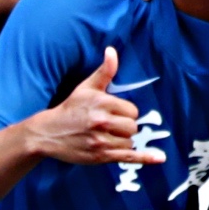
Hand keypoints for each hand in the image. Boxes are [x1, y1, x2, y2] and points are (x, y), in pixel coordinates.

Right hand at [28, 48, 160, 166]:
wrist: (48, 133)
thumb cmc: (71, 109)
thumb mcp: (86, 87)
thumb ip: (104, 71)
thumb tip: (112, 51)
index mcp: (101, 103)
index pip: (132, 110)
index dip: (126, 113)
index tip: (115, 114)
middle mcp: (102, 121)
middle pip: (133, 127)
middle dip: (125, 127)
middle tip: (111, 127)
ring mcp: (101, 141)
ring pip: (129, 142)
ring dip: (123, 141)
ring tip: (107, 137)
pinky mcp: (100, 156)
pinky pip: (128, 157)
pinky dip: (145, 158)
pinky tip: (159, 158)